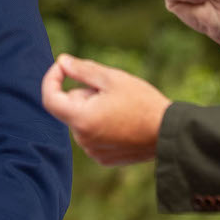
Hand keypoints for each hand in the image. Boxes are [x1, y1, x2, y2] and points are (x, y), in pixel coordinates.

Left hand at [41, 54, 170, 164]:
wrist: (170, 133)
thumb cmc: (142, 102)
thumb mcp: (111, 78)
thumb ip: (82, 70)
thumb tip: (61, 61)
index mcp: (81, 119)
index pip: (50, 98)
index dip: (52, 78)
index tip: (63, 67)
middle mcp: (82, 139)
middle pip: (70, 107)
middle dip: (84, 94)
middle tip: (110, 90)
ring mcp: (93, 151)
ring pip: (82, 120)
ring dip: (93, 109)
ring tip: (121, 107)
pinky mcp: (103, 158)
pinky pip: (92, 135)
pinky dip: (101, 125)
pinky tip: (123, 122)